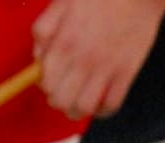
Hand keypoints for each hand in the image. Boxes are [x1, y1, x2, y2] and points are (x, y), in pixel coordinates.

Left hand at [29, 0, 164, 118]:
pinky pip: (111, 105)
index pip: (46, 83)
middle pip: (60, 101)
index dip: (45, 85)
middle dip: (58, 100)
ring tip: (78, 102)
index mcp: (65, 43)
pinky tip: (99, 100)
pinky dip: (102, 109)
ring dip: (77, 110)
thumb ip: (44, 28)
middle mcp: (83, 59)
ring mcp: (106, 68)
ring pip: (83, 108)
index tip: (51, 80)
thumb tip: (38, 56)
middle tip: (63, 92)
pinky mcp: (127, 72)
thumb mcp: (63, 3)